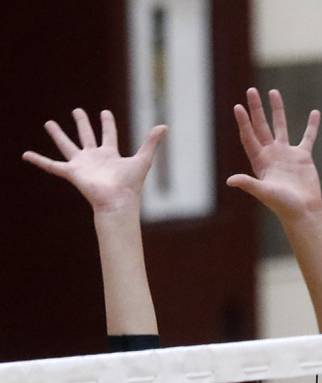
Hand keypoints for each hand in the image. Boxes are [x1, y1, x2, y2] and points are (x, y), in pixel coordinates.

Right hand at [22, 110, 165, 212]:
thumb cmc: (130, 185)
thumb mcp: (143, 159)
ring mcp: (82, 165)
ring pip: (67, 146)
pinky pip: (52, 166)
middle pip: (87, 137)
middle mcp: (95, 158)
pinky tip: (26, 155)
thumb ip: (151, 142)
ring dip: (58, 135)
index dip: (107, 123)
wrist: (117, 201)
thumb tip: (164, 125)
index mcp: (110, 155)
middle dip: (82, 123)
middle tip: (77, 110)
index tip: (105, 112)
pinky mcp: (72, 172)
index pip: (109, 135)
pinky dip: (39, 161)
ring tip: (48, 123)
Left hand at [227, 88, 321, 221]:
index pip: (249, 137)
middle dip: (256, 109)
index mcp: (260, 162)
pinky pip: (308, 137)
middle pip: (261, 126)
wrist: (304, 212)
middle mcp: (271, 155)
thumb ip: (248, 184)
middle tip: (251, 90)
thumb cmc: (283, 205)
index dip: (243, 123)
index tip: (238, 107)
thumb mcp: (264, 193)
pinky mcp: (303, 157)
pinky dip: (312, 126)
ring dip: (277, 110)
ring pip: (281, 126)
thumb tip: (230, 180)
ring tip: (273, 92)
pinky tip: (315, 113)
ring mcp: (287, 154)